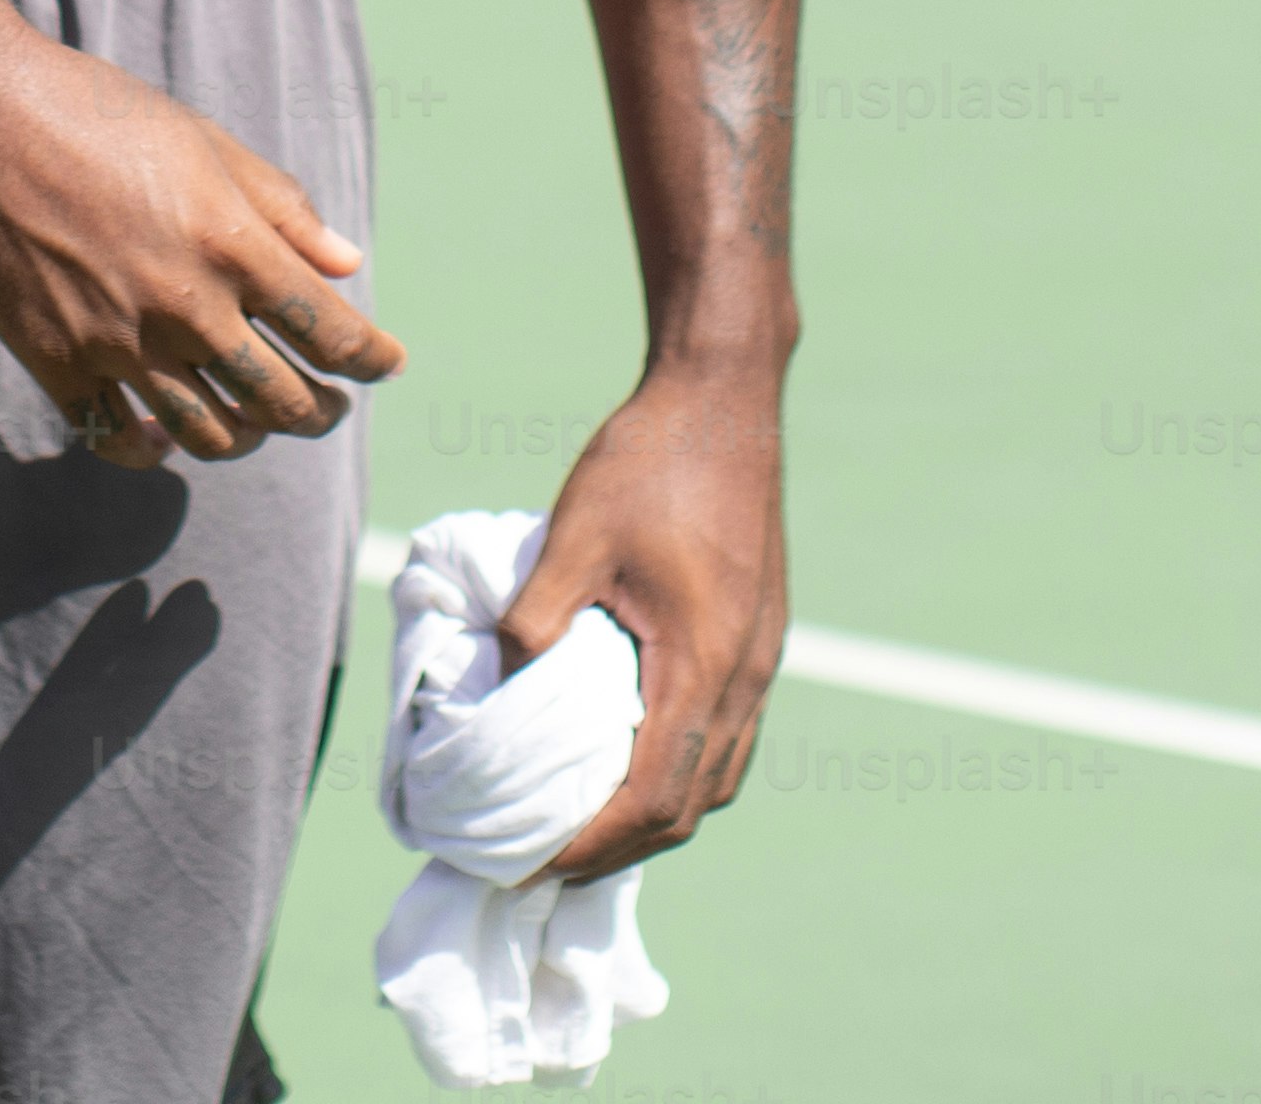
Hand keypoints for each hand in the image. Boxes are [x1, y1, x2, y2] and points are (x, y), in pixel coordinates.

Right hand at [0, 20, 406, 469]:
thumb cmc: (99, 112)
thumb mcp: (206, 142)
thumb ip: (282, 207)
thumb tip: (347, 263)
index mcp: (232, 243)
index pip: (331, 329)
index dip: (373, 357)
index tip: (386, 363)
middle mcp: (185, 305)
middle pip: (281, 400)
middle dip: (321, 410)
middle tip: (330, 404)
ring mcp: (119, 343)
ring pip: (211, 435)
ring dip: (249, 438)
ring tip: (257, 422)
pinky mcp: (57, 362)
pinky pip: (118, 438)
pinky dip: (153, 451)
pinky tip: (166, 439)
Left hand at [502, 358, 786, 874]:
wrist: (725, 399)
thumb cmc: (649, 458)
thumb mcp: (575, 530)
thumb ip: (537, 613)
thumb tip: (499, 686)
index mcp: (704, 662)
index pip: (651, 795)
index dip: (591, 843)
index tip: (531, 861)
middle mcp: (745, 678)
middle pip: (689, 806)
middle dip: (616, 848)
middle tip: (541, 861)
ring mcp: (762, 663)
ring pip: (717, 780)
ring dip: (653, 818)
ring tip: (581, 828)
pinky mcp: (761, 643)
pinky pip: (727, 741)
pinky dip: (681, 775)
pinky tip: (633, 764)